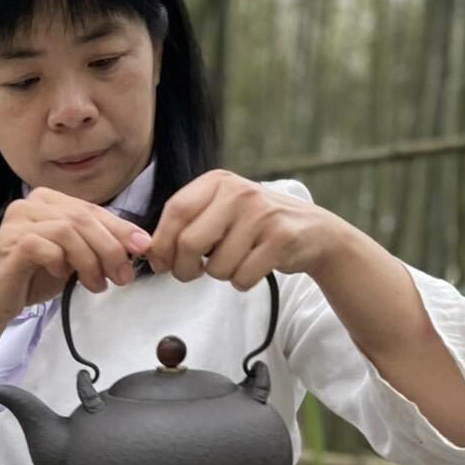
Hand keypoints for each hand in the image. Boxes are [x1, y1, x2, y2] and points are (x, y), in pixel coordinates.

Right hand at [0, 187, 151, 328]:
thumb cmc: (34, 278)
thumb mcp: (75, 259)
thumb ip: (99, 246)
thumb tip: (139, 245)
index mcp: (49, 200)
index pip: (93, 210)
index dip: (121, 229)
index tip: (143, 249)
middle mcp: (31, 203)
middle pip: (84, 218)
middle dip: (110, 248)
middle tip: (124, 276)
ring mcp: (18, 220)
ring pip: (68, 230)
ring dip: (90, 260)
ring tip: (97, 285)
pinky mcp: (9, 242)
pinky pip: (45, 246)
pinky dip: (61, 263)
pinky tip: (62, 276)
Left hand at [148, 169, 341, 289]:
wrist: (314, 232)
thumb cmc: (256, 227)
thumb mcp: (221, 211)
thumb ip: (187, 225)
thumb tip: (149, 253)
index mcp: (218, 182)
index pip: (175, 210)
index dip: (161, 243)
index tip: (160, 263)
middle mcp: (239, 192)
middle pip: (189, 243)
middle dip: (184, 269)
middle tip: (193, 273)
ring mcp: (262, 214)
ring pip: (217, 267)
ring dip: (220, 276)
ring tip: (236, 261)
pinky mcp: (281, 238)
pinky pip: (242, 277)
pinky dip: (242, 282)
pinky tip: (255, 266)